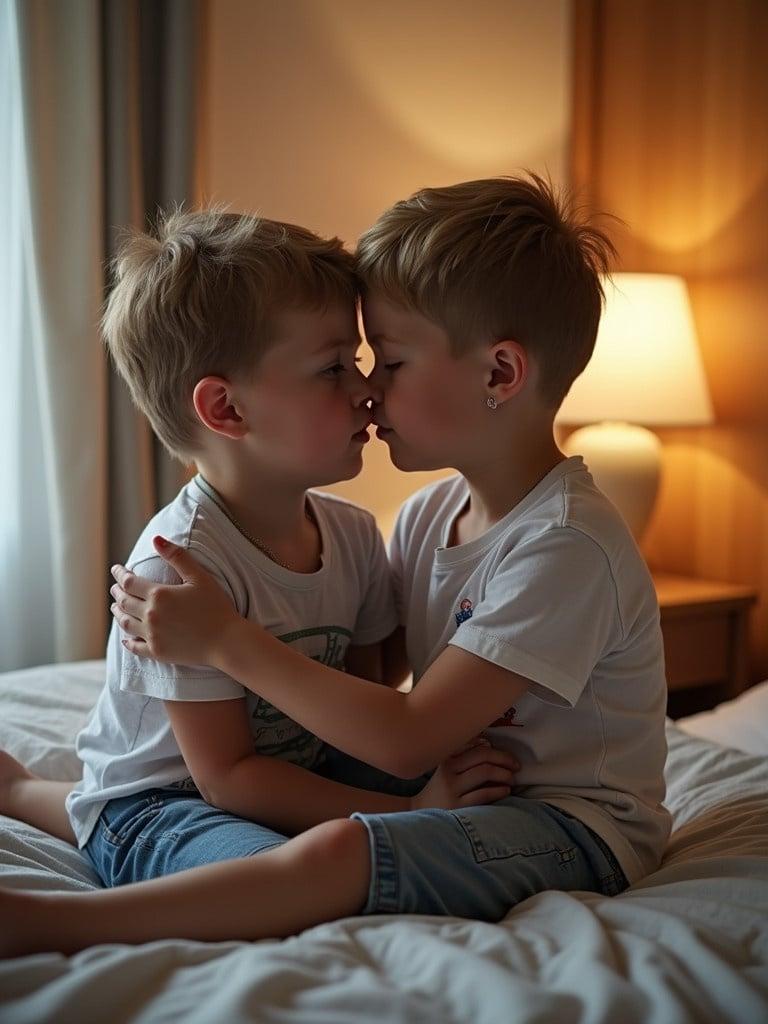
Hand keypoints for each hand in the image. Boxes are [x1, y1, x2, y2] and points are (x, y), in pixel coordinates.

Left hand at [109, 536, 239, 665]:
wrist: (226, 641)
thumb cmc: (217, 606)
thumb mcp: (200, 577)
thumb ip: (177, 557)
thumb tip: (156, 539)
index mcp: (159, 594)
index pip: (129, 582)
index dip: (119, 574)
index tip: (116, 569)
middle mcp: (151, 615)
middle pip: (124, 602)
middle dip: (117, 592)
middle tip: (114, 587)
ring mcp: (152, 635)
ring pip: (125, 623)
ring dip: (117, 613)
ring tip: (115, 607)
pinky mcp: (157, 652)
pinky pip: (135, 647)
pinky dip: (127, 641)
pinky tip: (125, 639)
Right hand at [410, 737, 518, 810]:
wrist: (419, 813)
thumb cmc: (440, 789)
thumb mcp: (447, 768)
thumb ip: (464, 755)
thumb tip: (487, 742)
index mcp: (448, 760)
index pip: (478, 749)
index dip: (499, 752)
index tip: (511, 759)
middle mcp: (449, 772)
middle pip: (482, 758)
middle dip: (504, 760)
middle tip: (516, 767)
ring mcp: (452, 790)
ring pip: (483, 773)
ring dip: (503, 774)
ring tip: (511, 780)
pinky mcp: (457, 807)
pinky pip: (483, 794)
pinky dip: (498, 790)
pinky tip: (505, 791)